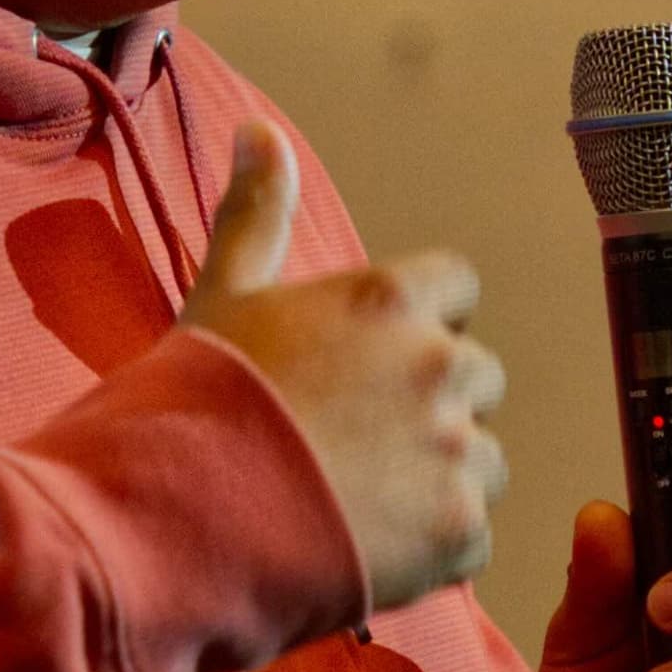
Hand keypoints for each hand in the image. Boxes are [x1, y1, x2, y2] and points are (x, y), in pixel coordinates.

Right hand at [181, 123, 505, 610]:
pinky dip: (434, 543)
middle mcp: (437, 365)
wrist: (186, 512)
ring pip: (484, 456)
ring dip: (441, 473)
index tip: (374, 354)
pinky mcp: (459, 529)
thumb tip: (259, 128)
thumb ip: (258, 209)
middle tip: (362, 435)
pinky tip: (370, 542)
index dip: (423, 318)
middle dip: (435, 400)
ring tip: (364, 496)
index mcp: (389, 300)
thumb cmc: (203, 395)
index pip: (458, 287)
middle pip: (477, 374)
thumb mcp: (224, 291)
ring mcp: (455, 450)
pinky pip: (473, 532)